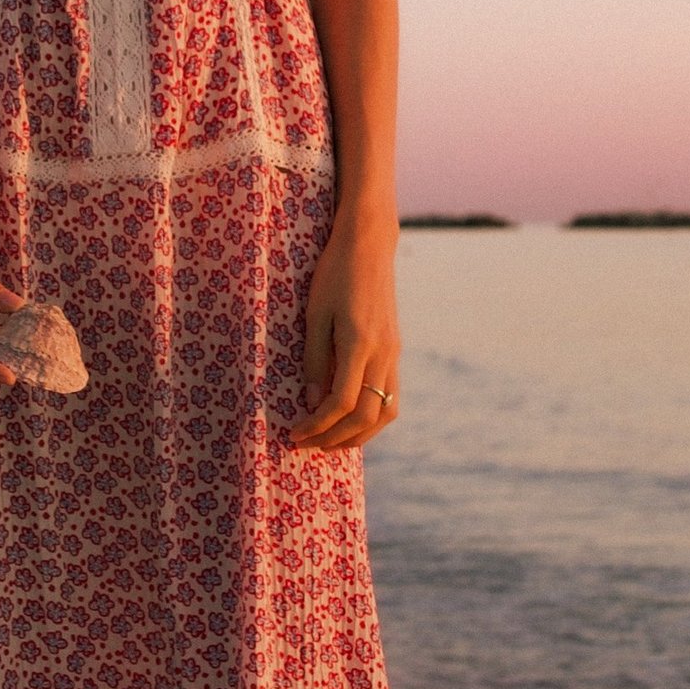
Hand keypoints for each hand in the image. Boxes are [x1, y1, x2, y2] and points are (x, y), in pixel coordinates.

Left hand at [289, 223, 400, 449]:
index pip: (342, 403)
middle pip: (366, 416)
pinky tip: (351, 417)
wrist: (368, 245)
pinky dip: (373, 417)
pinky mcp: (395, 349)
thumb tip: (312, 402)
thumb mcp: (315, 314)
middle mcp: (383, 353)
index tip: (294, 432)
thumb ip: (316, 360)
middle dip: (335, 438)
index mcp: (360, 343)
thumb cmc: (334, 273)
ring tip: (329, 440)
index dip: (316, 426)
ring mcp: (394, 352)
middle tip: (306, 443)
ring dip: (358, 434)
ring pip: (386, 411)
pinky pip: (392, 396)